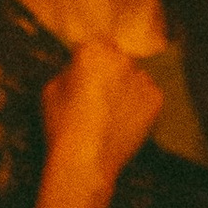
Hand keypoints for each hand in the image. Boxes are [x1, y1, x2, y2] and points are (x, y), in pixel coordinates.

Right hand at [40, 39, 163, 192]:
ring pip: (134, 77)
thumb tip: (81, 71)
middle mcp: (121, 58)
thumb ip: (69, 72)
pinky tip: (125, 121)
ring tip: (113, 113)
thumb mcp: (51, 89)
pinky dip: (139, 104)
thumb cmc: (62, 124)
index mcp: (92, 51)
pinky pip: (147, 95)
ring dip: (126, 87)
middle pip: (117, 60)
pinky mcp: (156, 99)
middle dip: (110, 73)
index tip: (85, 80)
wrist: (87, 160)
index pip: (94, 47)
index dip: (89, 64)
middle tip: (99, 97)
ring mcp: (142, 78)